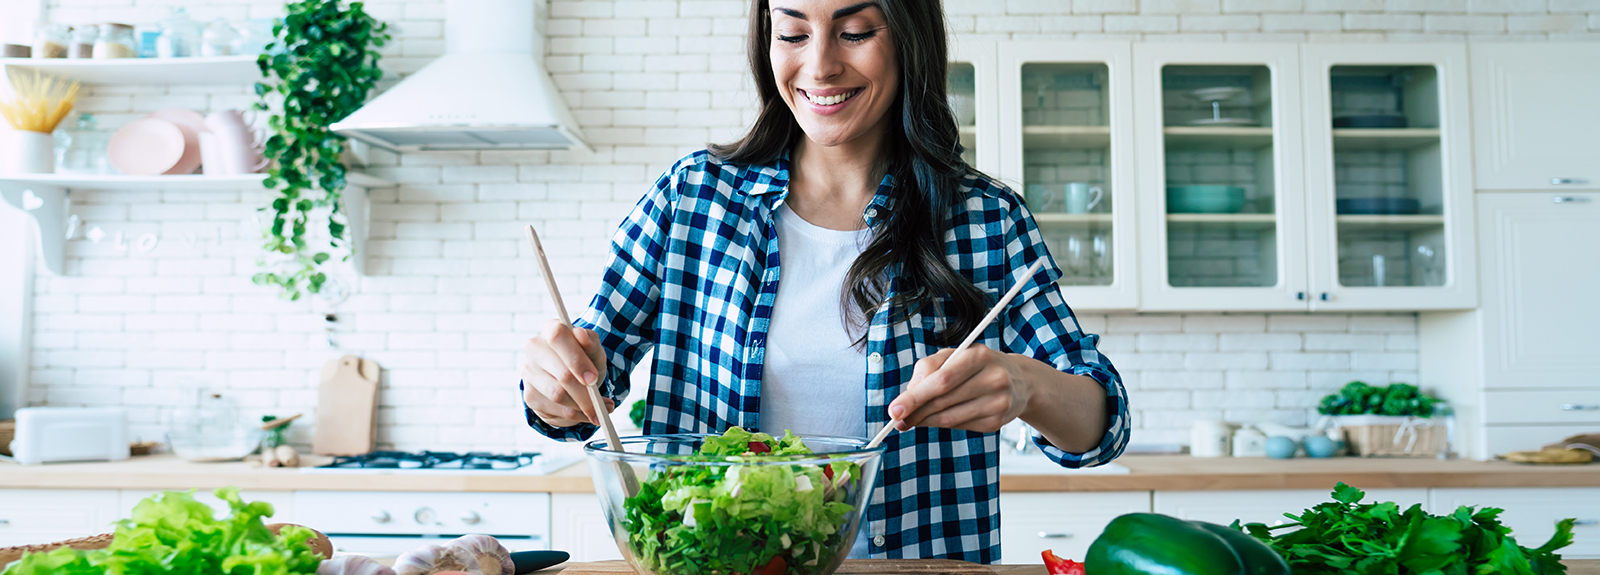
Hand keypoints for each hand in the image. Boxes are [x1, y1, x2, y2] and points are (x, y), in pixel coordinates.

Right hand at [521, 319, 612, 426]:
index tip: (593, 379)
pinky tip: (587, 413)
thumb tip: (581, 335)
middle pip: (562, 374)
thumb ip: (591, 342)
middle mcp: (534, 348)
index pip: (558, 338)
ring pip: (558, 395)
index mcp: (552, 329)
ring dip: (583, 407)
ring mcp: (529, 372)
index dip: (576, 360)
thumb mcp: (594, 350)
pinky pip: (555, 410)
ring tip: (599, 411)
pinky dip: (576, 415)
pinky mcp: (529, 395)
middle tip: (604, 405)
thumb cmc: (584, 358)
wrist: (573, 376)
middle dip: (586, 394)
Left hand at [887, 344, 1033, 433]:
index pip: (942, 380)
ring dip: (925, 421)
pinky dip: (942, 424)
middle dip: (915, 412)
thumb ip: (929, 367)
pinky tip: (936, 419)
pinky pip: (960, 427)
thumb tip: (909, 392)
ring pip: (950, 418)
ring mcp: (998, 403)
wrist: (1020, 381)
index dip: (915, 397)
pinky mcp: (997, 423)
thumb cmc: (979, 364)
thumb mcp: (956, 354)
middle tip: (897, 419)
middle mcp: (994, 379)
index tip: (894, 409)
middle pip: (944, 401)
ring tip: (911, 420)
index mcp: (980, 356)